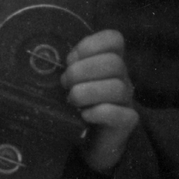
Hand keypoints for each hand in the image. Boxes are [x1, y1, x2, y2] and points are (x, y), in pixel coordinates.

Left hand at [62, 28, 137, 173]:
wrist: (92, 139)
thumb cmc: (79, 103)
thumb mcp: (72, 80)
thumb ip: (68, 66)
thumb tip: (51, 60)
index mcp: (109, 62)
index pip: (114, 39)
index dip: (90, 45)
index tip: (71, 59)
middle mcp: (122, 78)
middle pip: (114, 63)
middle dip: (82, 71)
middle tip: (65, 84)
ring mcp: (127, 99)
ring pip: (117, 87)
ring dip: (86, 92)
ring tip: (72, 100)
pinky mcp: (127, 121)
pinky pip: (118, 112)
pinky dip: (98, 112)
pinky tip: (84, 115)